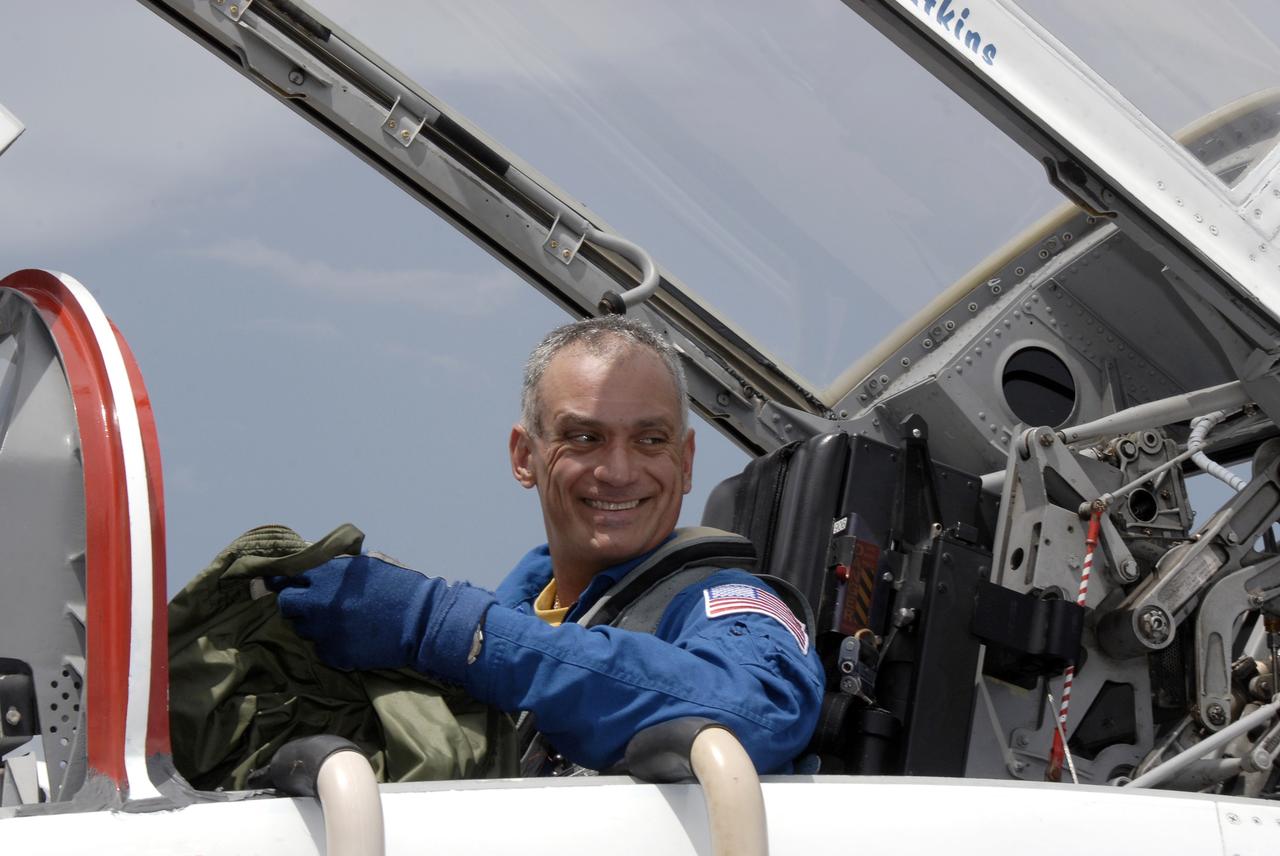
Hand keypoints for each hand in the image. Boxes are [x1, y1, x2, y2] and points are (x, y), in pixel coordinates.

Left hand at [272, 553, 493, 680]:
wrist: (422, 621)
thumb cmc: (400, 585)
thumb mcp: (368, 563)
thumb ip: (338, 565)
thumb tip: (318, 566)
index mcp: (326, 575)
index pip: (286, 577)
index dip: (288, 580)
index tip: (289, 583)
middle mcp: (318, 603)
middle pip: (286, 605)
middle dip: (297, 603)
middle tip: (313, 604)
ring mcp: (324, 632)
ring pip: (303, 630)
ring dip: (315, 625)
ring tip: (339, 622)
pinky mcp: (335, 655)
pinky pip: (322, 650)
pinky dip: (332, 644)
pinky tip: (351, 638)